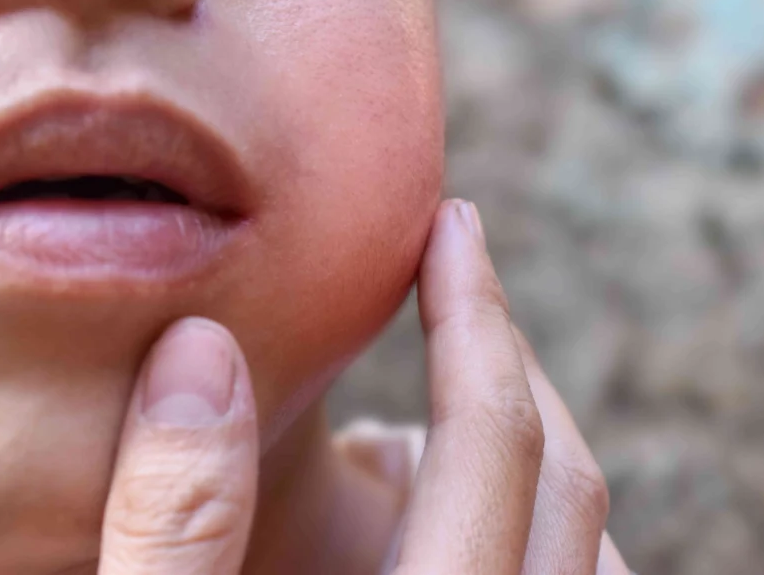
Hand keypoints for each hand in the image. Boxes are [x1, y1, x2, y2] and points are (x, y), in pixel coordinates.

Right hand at [93, 200, 630, 573]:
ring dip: (535, 449)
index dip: (472, 316)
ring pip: (593, 550)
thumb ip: (170, 525)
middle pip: (572, 482)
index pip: (493, 445)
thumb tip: (199, 353)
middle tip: (458, 275)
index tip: (452, 222)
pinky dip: (539, 527)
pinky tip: (456, 516)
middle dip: (512, 359)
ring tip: (450, 388)